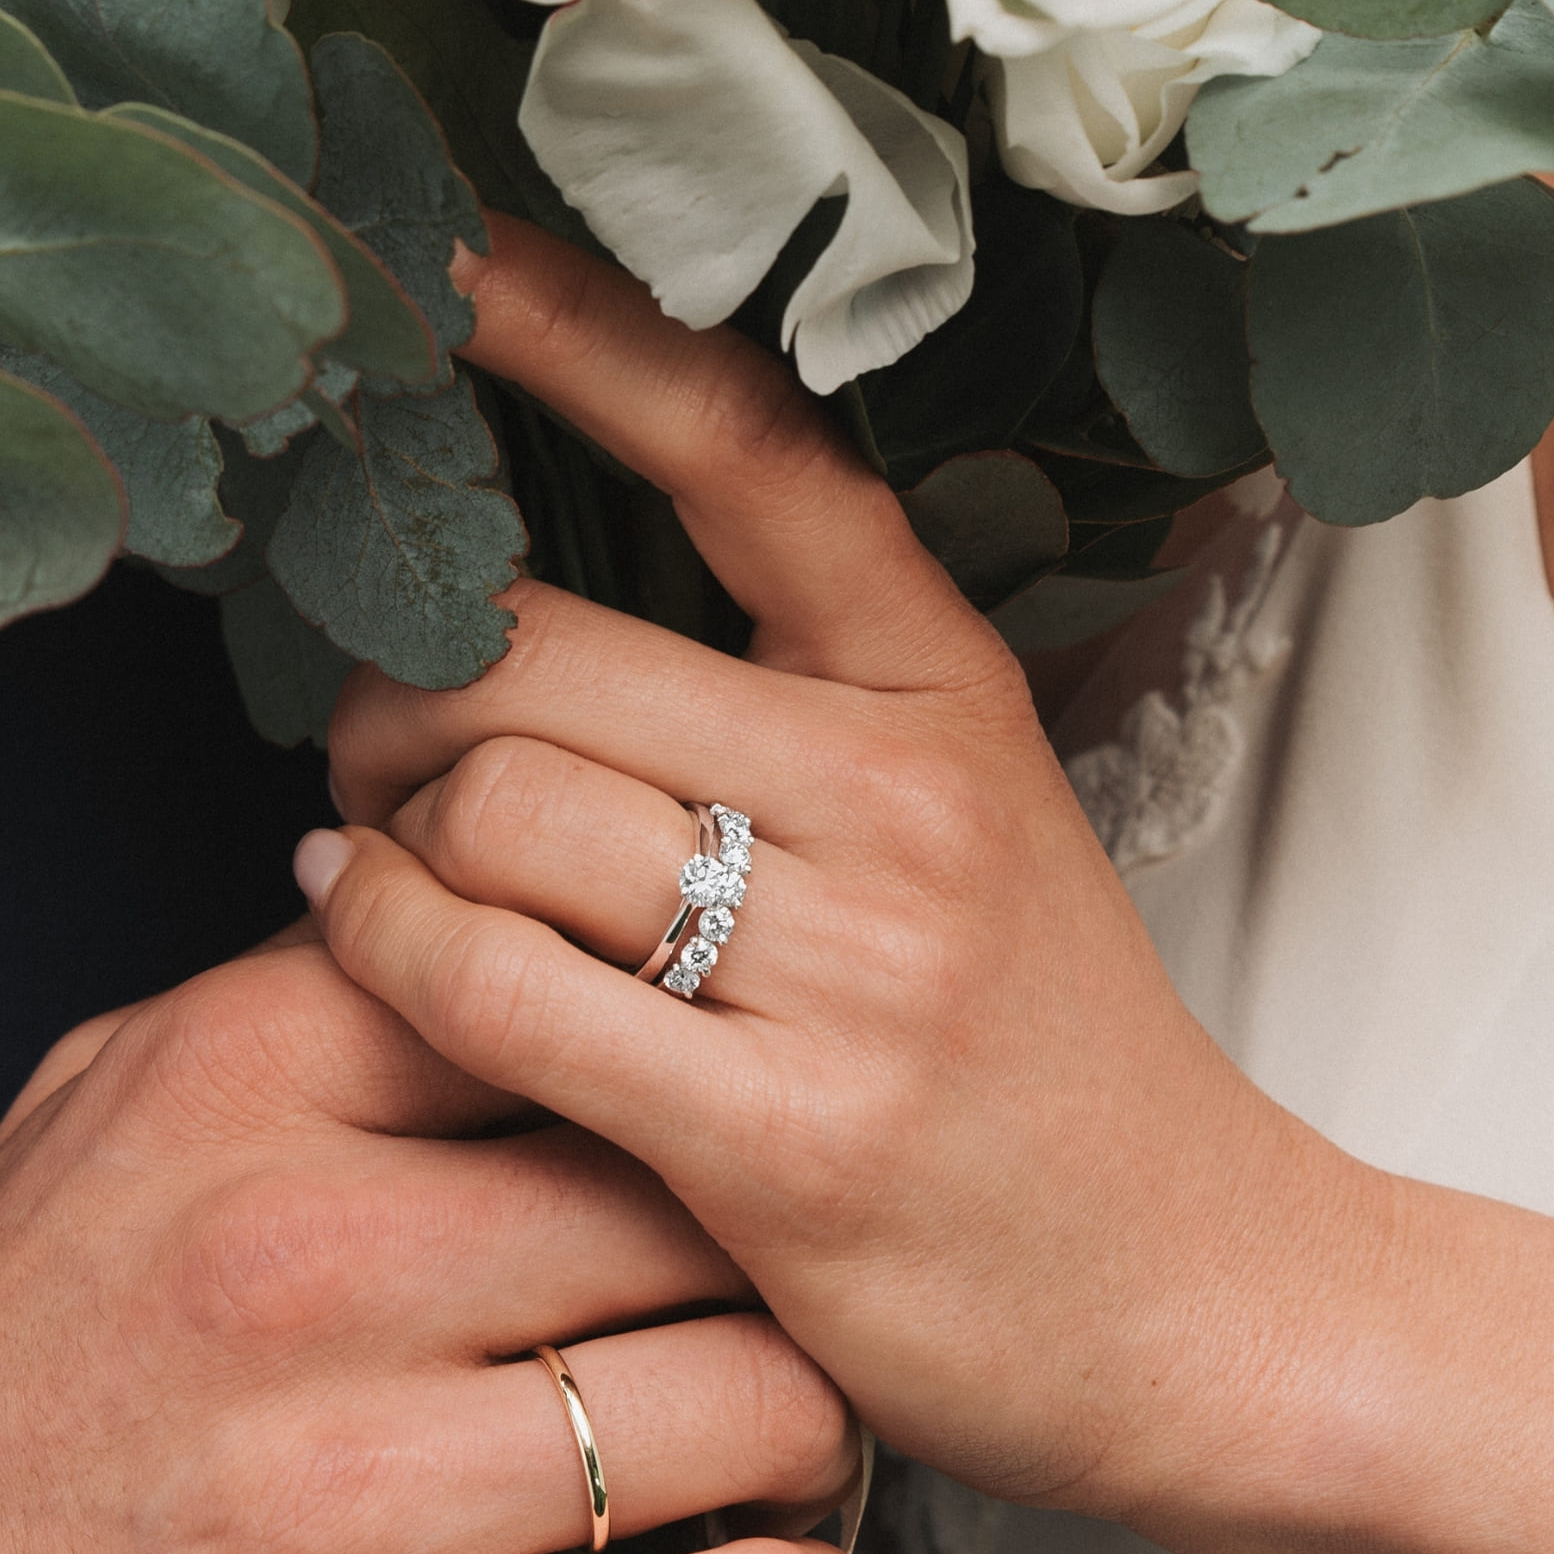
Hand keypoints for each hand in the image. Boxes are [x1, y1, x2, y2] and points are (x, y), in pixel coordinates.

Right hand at [0, 934, 867, 1553]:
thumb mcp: (100, 1125)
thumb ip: (306, 1006)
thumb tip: (500, 922)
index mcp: (240, 1090)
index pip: (572, 973)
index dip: (677, 1035)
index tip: (710, 1085)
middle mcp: (309, 1266)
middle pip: (709, 1182)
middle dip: (772, 1235)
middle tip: (778, 1276)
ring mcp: (365, 1497)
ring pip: (774, 1395)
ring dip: (808, 1423)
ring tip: (769, 1432)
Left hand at [303, 217, 1331, 1516]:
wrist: (1197, 1293)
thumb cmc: (1043, 1054)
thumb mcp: (969, 823)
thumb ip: (783, 711)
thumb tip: (511, 638)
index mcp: (946, 688)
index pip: (751, 453)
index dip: (584, 335)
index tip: (452, 260)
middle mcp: (905, 794)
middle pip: (538, 648)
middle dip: (397, 687)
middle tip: (372, 746)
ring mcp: (854, 965)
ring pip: (497, 805)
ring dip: (386, 829)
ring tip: (381, 862)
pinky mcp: (785, 1134)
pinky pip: (491, 984)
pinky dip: (380, 942)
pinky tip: (356, 927)